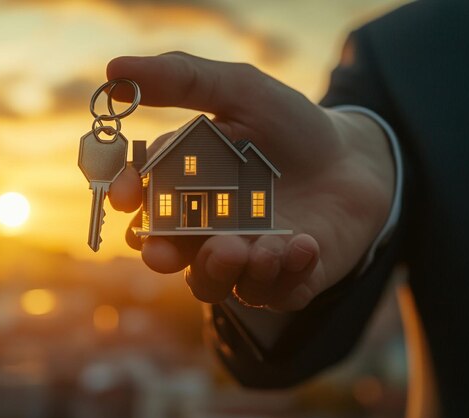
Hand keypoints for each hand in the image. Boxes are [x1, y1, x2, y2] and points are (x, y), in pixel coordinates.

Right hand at [107, 52, 393, 310]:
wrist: (356, 159)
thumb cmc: (290, 126)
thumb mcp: (240, 90)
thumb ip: (181, 80)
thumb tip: (113, 71)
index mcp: (184, 189)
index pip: (140, 202)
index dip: (127, 199)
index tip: (129, 194)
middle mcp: (204, 230)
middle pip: (166, 255)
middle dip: (162, 255)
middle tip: (166, 251)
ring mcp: (241, 259)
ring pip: (211, 285)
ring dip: (222, 270)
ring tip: (256, 246)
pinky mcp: (283, 281)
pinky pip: (271, 295)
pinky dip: (284, 274)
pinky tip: (305, 243)